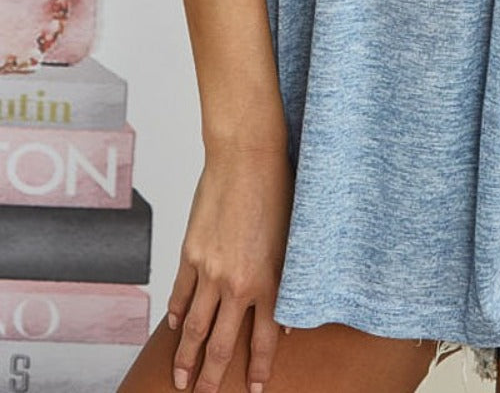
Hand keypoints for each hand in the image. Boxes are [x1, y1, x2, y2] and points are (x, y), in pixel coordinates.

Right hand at [167, 143, 293, 392]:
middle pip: (222, 344)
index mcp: (269, 281)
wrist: (246, 156)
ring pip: (195, 327)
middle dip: (213, 377)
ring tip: (181, 379)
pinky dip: (178, 314)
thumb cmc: (279, 190)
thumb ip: (289, 281)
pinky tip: (177, 328)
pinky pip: (181, 293)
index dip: (261, 368)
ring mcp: (209, 270)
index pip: (265, 340)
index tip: (257, 390)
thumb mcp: (296, 240)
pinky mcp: (190, 252)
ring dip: (187, 357)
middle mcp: (237, 283)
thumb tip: (285, 319)